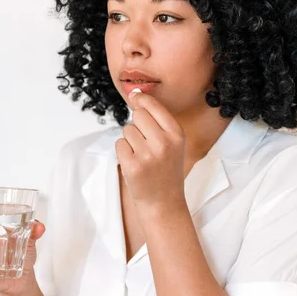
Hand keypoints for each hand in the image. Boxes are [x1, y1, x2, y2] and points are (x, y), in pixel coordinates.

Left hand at [115, 90, 186, 211]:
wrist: (163, 202)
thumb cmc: (166, 169)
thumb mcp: (173, 143)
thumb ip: (158, 119)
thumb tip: (136, 93)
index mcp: (177, 134)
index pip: (152, 105)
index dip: (140, 99)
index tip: (135, 96)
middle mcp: (164, 143)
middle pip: (138, 115)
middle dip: (137, 124)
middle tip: (145, 142)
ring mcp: (147, 155)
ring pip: (127, 130)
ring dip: (130, 140)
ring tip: (142, 156)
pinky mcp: (132, 166)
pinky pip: (119, 144)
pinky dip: (123, 152)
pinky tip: (135, 163)